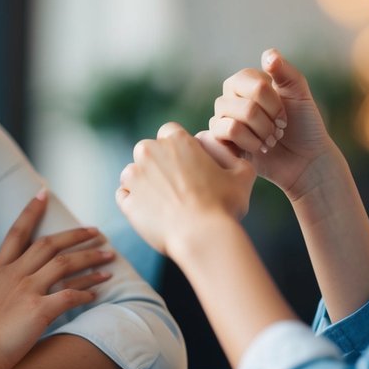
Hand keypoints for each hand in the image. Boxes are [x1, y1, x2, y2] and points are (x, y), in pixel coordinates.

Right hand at [0, 189, 115, 368]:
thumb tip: (6, 280)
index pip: (17, 233)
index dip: (31, 211)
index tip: (44, 194)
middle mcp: (14, 275)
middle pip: (50, 244)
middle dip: (76, 235)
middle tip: (97, 231)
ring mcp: (27, 290)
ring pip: (65, 264)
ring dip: (90, 260)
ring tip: (109, 257)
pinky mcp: (39, 311)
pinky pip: (70, 295)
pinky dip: (86, 292)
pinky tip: (97, 294)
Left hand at [116, 122, 255, 257]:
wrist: (202, 237)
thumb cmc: (224, 205)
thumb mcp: (243, 175)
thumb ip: (236, 159)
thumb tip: (234, 156)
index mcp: (177, 140)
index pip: (170, 132)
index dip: (177, 148)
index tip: (186, 164)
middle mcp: (150, 152)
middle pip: (148, 151)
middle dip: (158, 164)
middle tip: (176, 186)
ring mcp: (135, 176)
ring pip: (132, 173)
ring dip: (144, 183)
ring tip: (164, 202)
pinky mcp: (127, 201)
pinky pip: (124, 196)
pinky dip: (134, 202)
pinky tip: (152, 213)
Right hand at [209, 49, 341, 199]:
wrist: (305, 160)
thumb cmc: (304, 124)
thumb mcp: (300, 93)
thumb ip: (285, 70)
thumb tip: (268, 54)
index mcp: (246, 81)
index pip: (252, 82)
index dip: (273, 101)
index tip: (285, 114)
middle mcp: (230, 97)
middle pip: (245, 103)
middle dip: (269, 121)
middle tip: (279, 129)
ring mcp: (222, 119)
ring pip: (235, 118)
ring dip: (261, 132)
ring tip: (271, 141)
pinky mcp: (220, 142)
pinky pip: (226, 133)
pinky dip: (251, 142)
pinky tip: (260, 149)